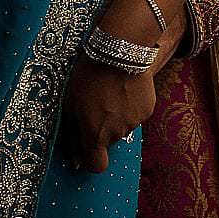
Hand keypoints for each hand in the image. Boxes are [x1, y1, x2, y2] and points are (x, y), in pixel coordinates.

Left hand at [63, 57, 157, 173]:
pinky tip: (124, 88)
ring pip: (123, 127)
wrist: (119, 52)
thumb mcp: (71, 104)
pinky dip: (130, 106)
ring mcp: (134, 122)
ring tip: (111, 91)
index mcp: (95, 135)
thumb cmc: (88, 76)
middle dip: (102, 129)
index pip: (96, 166)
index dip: (90, 159)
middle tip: (96, 105)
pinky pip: (135, 114)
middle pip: (108, 141)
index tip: (85, 147)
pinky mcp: (147, 109)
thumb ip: (73, 133)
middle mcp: (116, 134)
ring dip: (116, 115)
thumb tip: (75, 160)